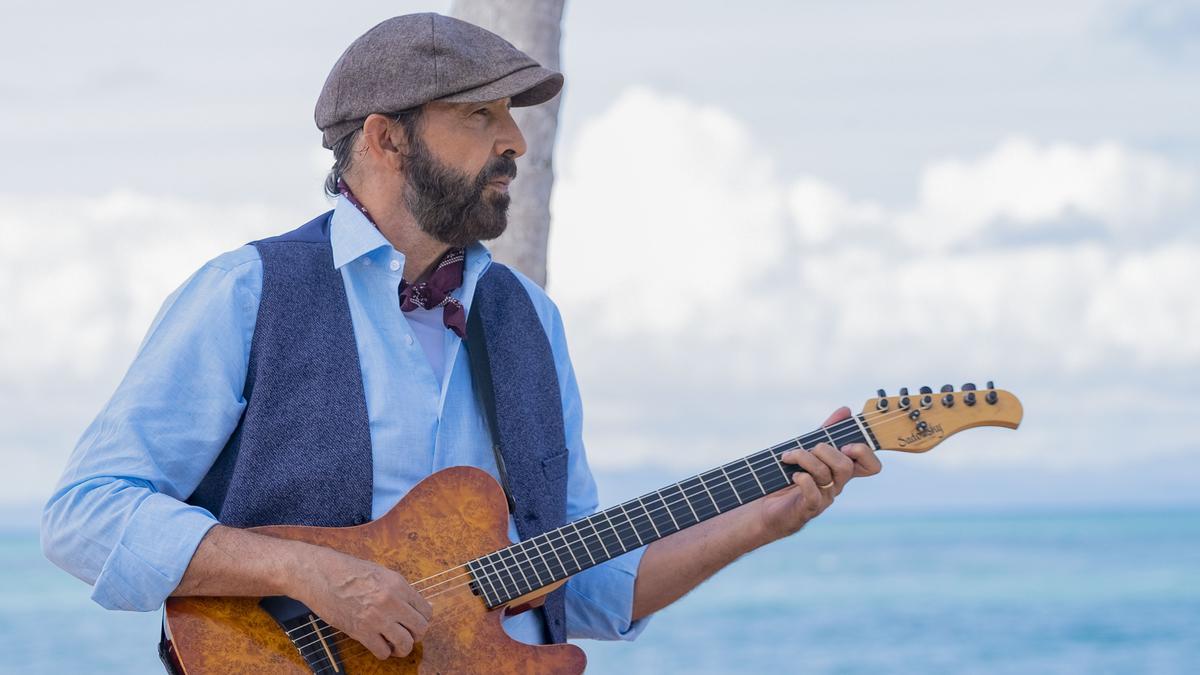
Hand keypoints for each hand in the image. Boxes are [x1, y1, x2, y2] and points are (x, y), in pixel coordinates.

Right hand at [291, 545, 432, 659]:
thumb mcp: (381, 573)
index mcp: (398, 585)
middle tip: (407, 634)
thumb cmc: (348, 571)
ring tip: (395, 644)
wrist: (320, 575)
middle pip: (420, 628)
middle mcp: (392, 602)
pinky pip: (382, 651)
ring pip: (405, 644)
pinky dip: (383, 652)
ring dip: (402, 647)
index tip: (414, 622)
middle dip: (416, 635)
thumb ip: (400, 590)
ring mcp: (377, 618)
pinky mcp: (361, 632)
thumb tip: (417, 604)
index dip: (422, 619)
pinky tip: (378, 645)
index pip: (426, 610)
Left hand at [756, 406, 882, 541]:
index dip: (864, 453)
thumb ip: (828, 431)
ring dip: (804, 458)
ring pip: (825, 474)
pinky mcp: (807, 508)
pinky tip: (793, 475)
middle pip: (845, 466)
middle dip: (824, 450)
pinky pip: (813, 493)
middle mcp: (837, 485)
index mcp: (841, 471)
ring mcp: (824, 498)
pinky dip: (803, 479)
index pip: (871, 466)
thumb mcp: (810, 449)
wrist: (767, 506)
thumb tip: (846, 410)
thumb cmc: (789, 476)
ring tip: (788, 456)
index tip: (845, 444)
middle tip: (808, 449)